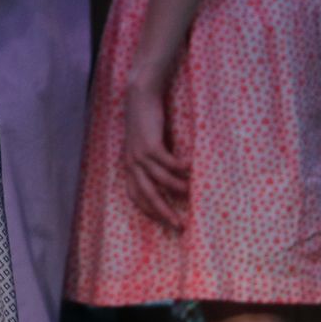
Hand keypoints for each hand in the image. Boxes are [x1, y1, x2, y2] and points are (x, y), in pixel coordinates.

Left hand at [122, 72, 186, 229]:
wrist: (139, 96)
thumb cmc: (145, 120)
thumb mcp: (143, 144)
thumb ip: (150, 161)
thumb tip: (166, 176)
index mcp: (129, 166)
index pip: (135, 196)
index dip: (148, 211)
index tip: (163, 220)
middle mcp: (132, 163)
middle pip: (147, 195)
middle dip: (163, 212)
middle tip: (179, 225)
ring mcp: (140, 154)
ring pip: (160, 180)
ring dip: (177, 188)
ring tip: (192, 194)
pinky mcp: (150, 144)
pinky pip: (168, 163)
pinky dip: (180, 169)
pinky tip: (192, 169)